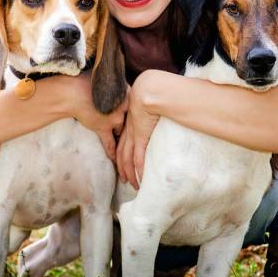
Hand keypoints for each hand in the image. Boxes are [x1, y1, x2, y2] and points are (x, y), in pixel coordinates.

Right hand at [66, 73, 127, 160]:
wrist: (72, 92)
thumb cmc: (85, 82)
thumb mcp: (105, 78)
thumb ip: (114, 83)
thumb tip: (117, 82)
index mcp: (125, 92)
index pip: (133, 103)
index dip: (132, 109)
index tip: (137, 113)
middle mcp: (123, 106)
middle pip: (130, 118)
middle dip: (130, 124)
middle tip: (132, 129)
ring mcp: (114, 118)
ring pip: (121, 130)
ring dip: (121, 136)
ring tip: (126, 146)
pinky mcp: (103, 128)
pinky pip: (110, 142)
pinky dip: (112, 151)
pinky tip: (115, 159)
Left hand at [116, 71, 160, 189]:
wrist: (147, 91)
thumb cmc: (149, 94)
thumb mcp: (146, 105)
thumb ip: (149, 112)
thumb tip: (157, 115)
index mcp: (129, 125)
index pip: (121, 145)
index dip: (120, 157)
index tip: (122, 166)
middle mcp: (129, 133)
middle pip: (121, 155)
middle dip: (122, 169)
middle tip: (125, 180)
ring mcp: (134, 136)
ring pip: (127, 160)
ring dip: (130, 174)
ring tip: (134, 185)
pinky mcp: (141, 138)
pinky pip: (138, 158)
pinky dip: (139, 170)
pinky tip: (141, 178)